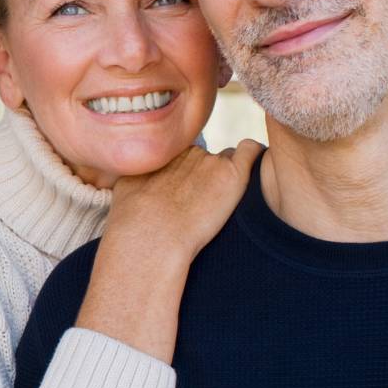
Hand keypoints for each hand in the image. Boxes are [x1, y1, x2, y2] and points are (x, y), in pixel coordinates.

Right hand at [105, 139, 264, 261]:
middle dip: (208, 174)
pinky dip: (256, 156)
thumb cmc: (133, 221)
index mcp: (165, 152)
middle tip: (203, 201)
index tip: (189, 192)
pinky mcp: (232, 174)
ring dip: (228, 176)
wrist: (150, 236)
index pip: (186, 152)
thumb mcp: (127, 185)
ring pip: (229, 160)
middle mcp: (188, 151)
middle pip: (208, 157)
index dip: (189, 172)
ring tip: (222, 200)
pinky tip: (260, 168)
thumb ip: (141, 173)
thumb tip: (144, 175)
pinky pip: (252, 151)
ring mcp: (211, 160)